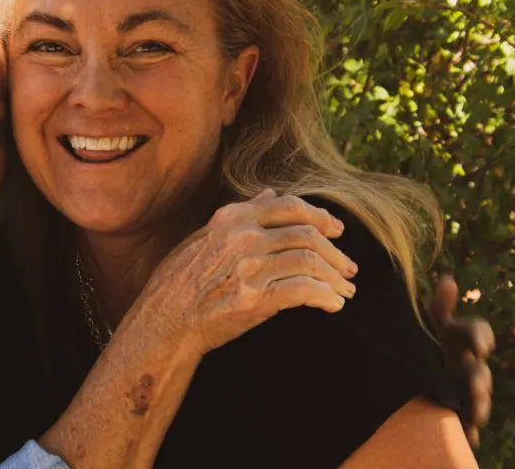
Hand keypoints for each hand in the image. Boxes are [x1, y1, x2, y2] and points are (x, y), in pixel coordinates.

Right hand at [136, 189, 358, 356]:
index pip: (290, 206)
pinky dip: (325, 296)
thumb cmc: (179, 281)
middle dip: (336, 252)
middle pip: (308, 235)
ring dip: (335, 277)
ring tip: (345, 290)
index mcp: (232, 218)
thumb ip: (239, 214)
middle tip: (350, 267)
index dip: (321, 217)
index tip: (337, 231)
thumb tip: (268, 193)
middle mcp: (244, 237)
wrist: (163, 321)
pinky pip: (304, 291)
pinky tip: (333, 305)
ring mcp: (250, 267)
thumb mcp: (203, 236)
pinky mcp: (255, 298)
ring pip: (311, 262)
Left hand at [429, 274, 494, 447]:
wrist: (417, 380)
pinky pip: (468, 425)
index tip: (479, 346)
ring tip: (475, 413)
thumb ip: (439, 306)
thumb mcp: (431, 327)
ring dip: (479, 405)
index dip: (479, 337)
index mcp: (459, 341)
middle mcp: (468, 366)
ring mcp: (465, 391)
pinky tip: (468, 436)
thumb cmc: (427, 346)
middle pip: (480, 373)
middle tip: (475, 384)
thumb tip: (448, 279)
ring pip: (478, 399)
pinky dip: (469, 431)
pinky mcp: (459, 413)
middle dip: (479, 379)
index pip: (475, 332)